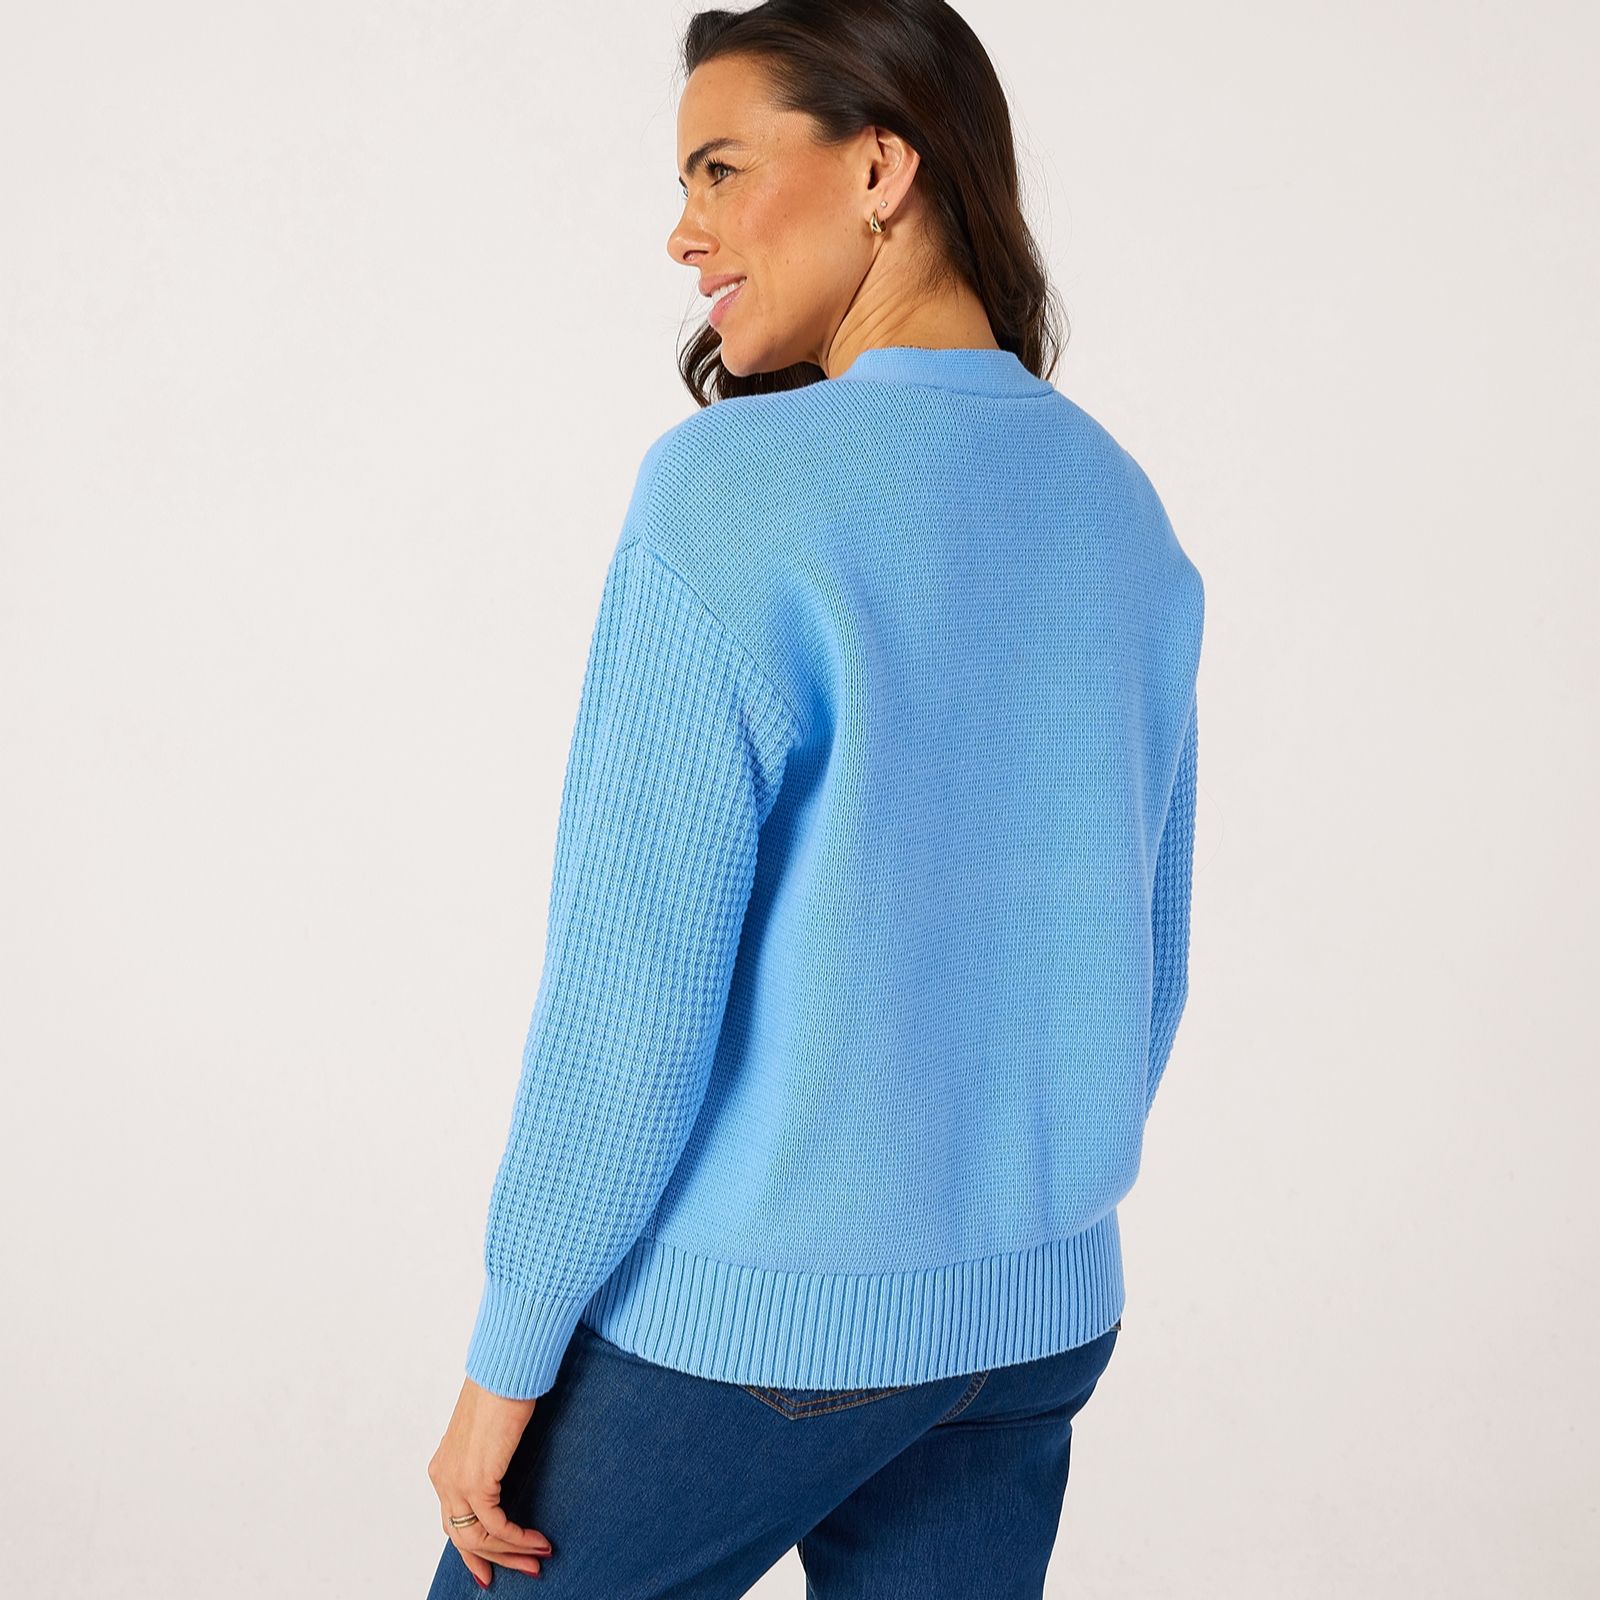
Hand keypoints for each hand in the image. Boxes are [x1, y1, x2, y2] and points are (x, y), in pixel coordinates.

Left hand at [428, 1375, 554, 1584]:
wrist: (506, 1368)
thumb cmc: (503, 1388)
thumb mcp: (490, 1433)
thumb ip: (489, 1457)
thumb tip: (504, 1470)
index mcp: (443, 1467)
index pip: (453, 1521)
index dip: (472, 1551)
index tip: (491, 1570)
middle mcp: (443, 1478)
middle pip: (462, 1537)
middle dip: (496, 1559)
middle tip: (526, 1570)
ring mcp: (456, 1481)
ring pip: (477, 1538)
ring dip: (512, 1553)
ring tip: (539, 1559)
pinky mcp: (476, 1480)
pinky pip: (496, 1525)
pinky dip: (518, 1538)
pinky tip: (538, 1540)